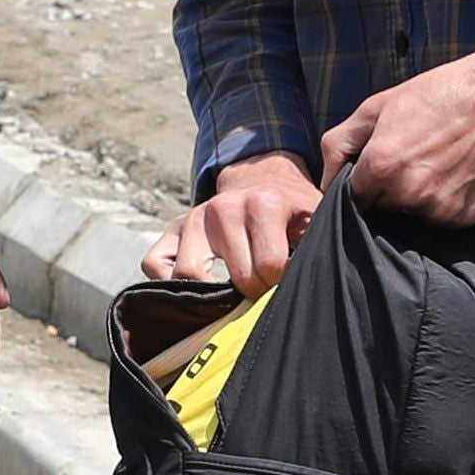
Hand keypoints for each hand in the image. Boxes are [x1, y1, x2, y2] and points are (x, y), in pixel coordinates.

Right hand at [151, 149, 323, 289]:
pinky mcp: (172, 229)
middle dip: (253, 294)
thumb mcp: (317, 217)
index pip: (270, 269)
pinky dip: (167, 283)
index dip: (280, 286)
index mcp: (264, 203)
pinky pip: (154, 264)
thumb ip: (320, 243)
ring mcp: (194, 217)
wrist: (263, 179)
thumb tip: (318, 282)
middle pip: (234, 278)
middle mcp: (223, 207)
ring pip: (189, 276)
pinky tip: (195, 289)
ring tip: (233, 294)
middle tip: (263, 291)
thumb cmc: (294, 210)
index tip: (286, 282)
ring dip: (212, 295)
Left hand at [320, 50, 474, 229]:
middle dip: (389, 192)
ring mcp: (439, 208)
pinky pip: (442, 219)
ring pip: (412, 216)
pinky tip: (454, 175)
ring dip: (417, 200)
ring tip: (435, 164)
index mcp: (381, 167)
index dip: (365, 184)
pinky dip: (444, 203)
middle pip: (382, 210)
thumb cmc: (433, 95)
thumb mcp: (376, 107)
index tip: (380, 168)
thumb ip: (339, 144)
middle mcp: (408, 193)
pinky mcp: (464, 217)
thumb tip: (324, 183)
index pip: (355, 198)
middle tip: (412, 159)